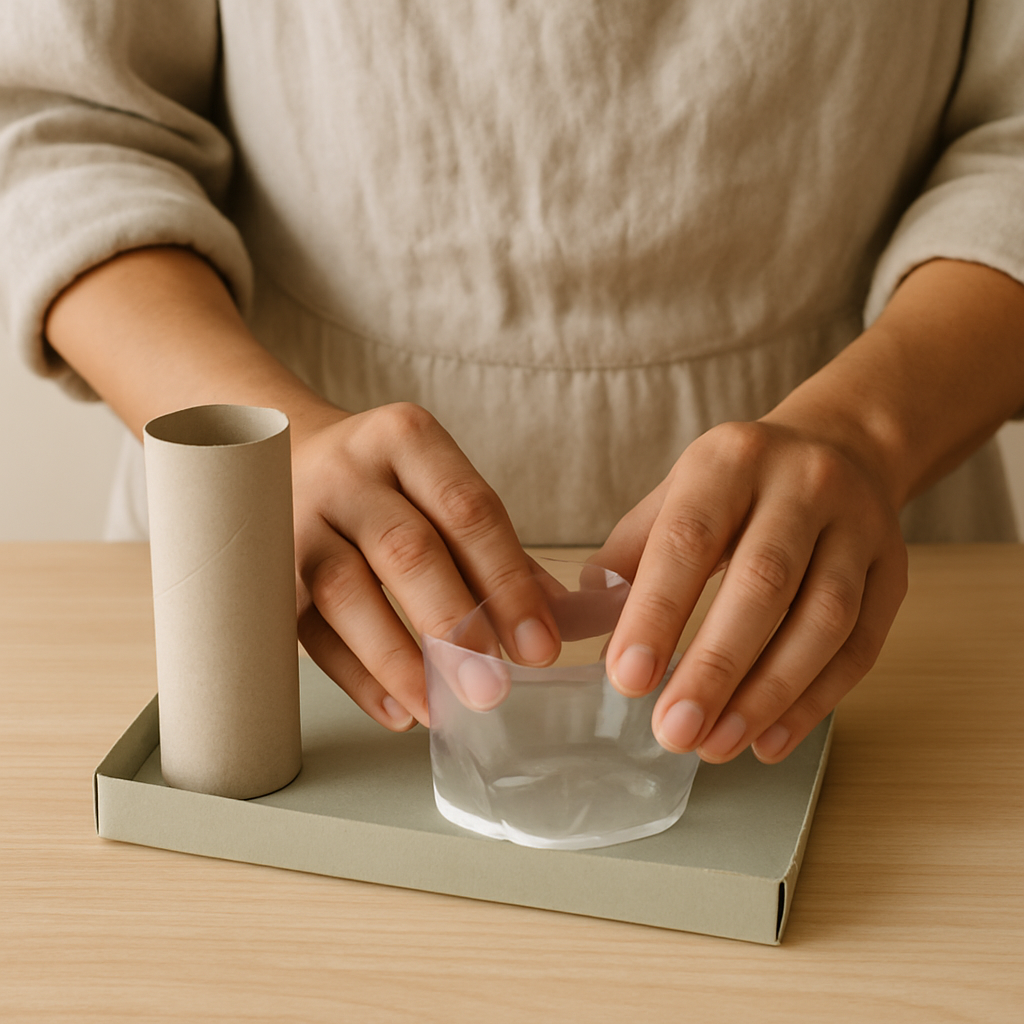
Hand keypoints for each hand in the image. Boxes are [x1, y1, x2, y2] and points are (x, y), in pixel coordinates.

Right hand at [291, 402, 560, 730]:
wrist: (284, 459)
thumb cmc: (383, 486)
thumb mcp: (437, 489)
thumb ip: (493, 549)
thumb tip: (555, 619)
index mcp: (406, 440)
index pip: (468, 510)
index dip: (508, 582)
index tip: (540, 646)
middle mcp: (347, 474)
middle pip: (406, 550)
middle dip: (455, 624)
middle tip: (492, 688)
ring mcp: (296, 520)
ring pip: (347, 593)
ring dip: (401, 660)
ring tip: (445, 709)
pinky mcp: (263, 573)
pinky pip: (310, 632)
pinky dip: (357, 678)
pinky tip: (400, 711)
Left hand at [594, 417, 907, 763]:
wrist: (838, 449)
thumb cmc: (735, 489)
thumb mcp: (673, 498)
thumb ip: (630, 558)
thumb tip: (592, 632)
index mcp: (729, 461)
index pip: (689, 539)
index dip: (658, 612)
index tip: (627, 679)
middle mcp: (802, 485)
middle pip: (762, 583)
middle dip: (715, 667)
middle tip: (674, 731)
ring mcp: (858, 527)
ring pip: (822, 620)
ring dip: (768, 695)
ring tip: (716, 745)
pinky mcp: (893, 571)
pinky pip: (860, 647)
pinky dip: (814, 702)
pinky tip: (768, 739)